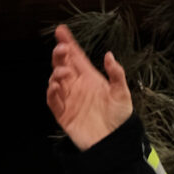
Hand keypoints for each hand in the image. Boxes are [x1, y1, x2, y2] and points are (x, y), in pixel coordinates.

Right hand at [46, 23, 133, 151]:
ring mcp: (69, 99)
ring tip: (64, 72)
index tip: (61, 30)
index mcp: (90, 78)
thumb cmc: (120, 118)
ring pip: (56, 80)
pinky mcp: (63, 114)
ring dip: (57, 73)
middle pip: (63, 65)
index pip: (76, 57)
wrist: (114, 142)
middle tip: (61, 48)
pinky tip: (56, 86)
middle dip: (60, 55)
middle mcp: (77, 86)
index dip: (68, 43)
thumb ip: (116, 74)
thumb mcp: (122, 93)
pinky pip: (53, 100)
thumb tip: (108, 55)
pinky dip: (52, 92)